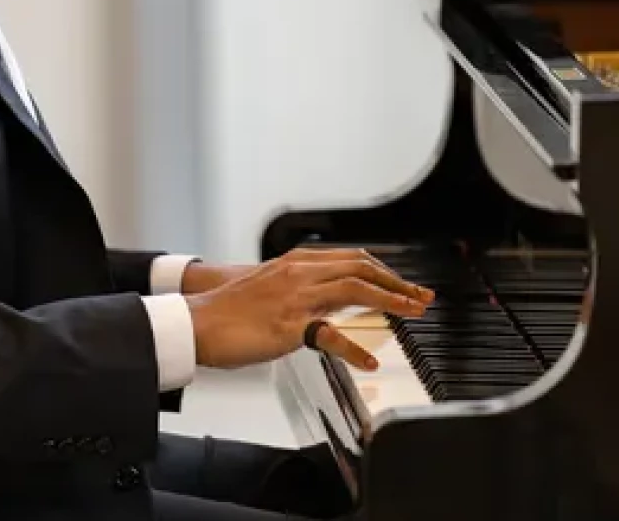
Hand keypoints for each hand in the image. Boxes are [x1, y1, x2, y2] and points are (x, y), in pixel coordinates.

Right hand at [185, 247, 434, 372]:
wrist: (196, 321)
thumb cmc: (227, 310)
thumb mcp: (268, 287)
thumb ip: (297, 288)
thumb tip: (323, 300)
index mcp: (296, 263)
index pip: (353, 258)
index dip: (384, 270)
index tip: (404, 284)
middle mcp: (300, 274)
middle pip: (362, 268)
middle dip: (397, 282)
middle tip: (422, 297)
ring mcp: (296, 299)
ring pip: (355, 290)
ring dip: (391, 301)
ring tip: (413, 314)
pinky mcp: (289, 326)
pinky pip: (330, 335)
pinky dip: (355, 348)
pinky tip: (370, 360)